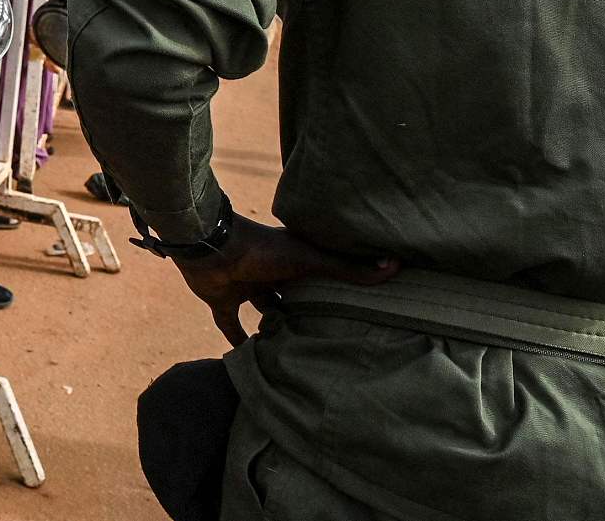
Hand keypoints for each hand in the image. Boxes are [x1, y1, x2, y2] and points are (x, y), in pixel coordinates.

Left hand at [174, 217, 396, 346]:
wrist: (210, 245)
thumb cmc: (262, 249)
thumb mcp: (310, 260)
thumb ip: (347, 268)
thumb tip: (394, 266)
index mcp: (291, 261)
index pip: (315, 279)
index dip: (329, 293)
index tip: (350, 313)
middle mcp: (269, 273)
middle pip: (289, 296)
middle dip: (301, 312)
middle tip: (322, 337)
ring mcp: (244, 286)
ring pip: (261, 310)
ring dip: (272, 327)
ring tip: (293, 351)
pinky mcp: (222, 300)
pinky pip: (229, 324)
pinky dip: (237, 340)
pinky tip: (250, 359)